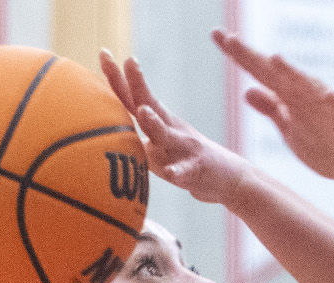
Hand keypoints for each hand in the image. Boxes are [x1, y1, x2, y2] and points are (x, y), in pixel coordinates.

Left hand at [100, 51, 249, 204]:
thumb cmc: (186, 161)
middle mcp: (171, 129)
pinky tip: (169, 172)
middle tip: (129, 62)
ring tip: (143, 112)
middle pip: (149, 104)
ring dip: (154, 123)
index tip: (104, 53)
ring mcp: (184, 149)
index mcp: (160, 121)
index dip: (119, 77)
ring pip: (166, 135)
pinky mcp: (196, 170)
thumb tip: (105, 130)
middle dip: (137, 84)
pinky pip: (184, 171)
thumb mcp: (161, 143)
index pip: (135, 96)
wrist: (230, 177)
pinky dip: (177, 171)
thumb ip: (138, 135)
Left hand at [211, 29, 333, 190]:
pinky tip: (332, 96)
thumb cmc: (329, 149)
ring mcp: (330, 108)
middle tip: (229, 38)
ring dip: (294, 73)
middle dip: (254, 56)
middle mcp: (308, 96)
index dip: (240, 55)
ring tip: (274, 59)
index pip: (261, 72)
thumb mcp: (292, 131)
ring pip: (310, 87)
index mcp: (292, 98)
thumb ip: (273, 109)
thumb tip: (247, 90)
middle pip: (278, 73)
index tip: (217, 36)